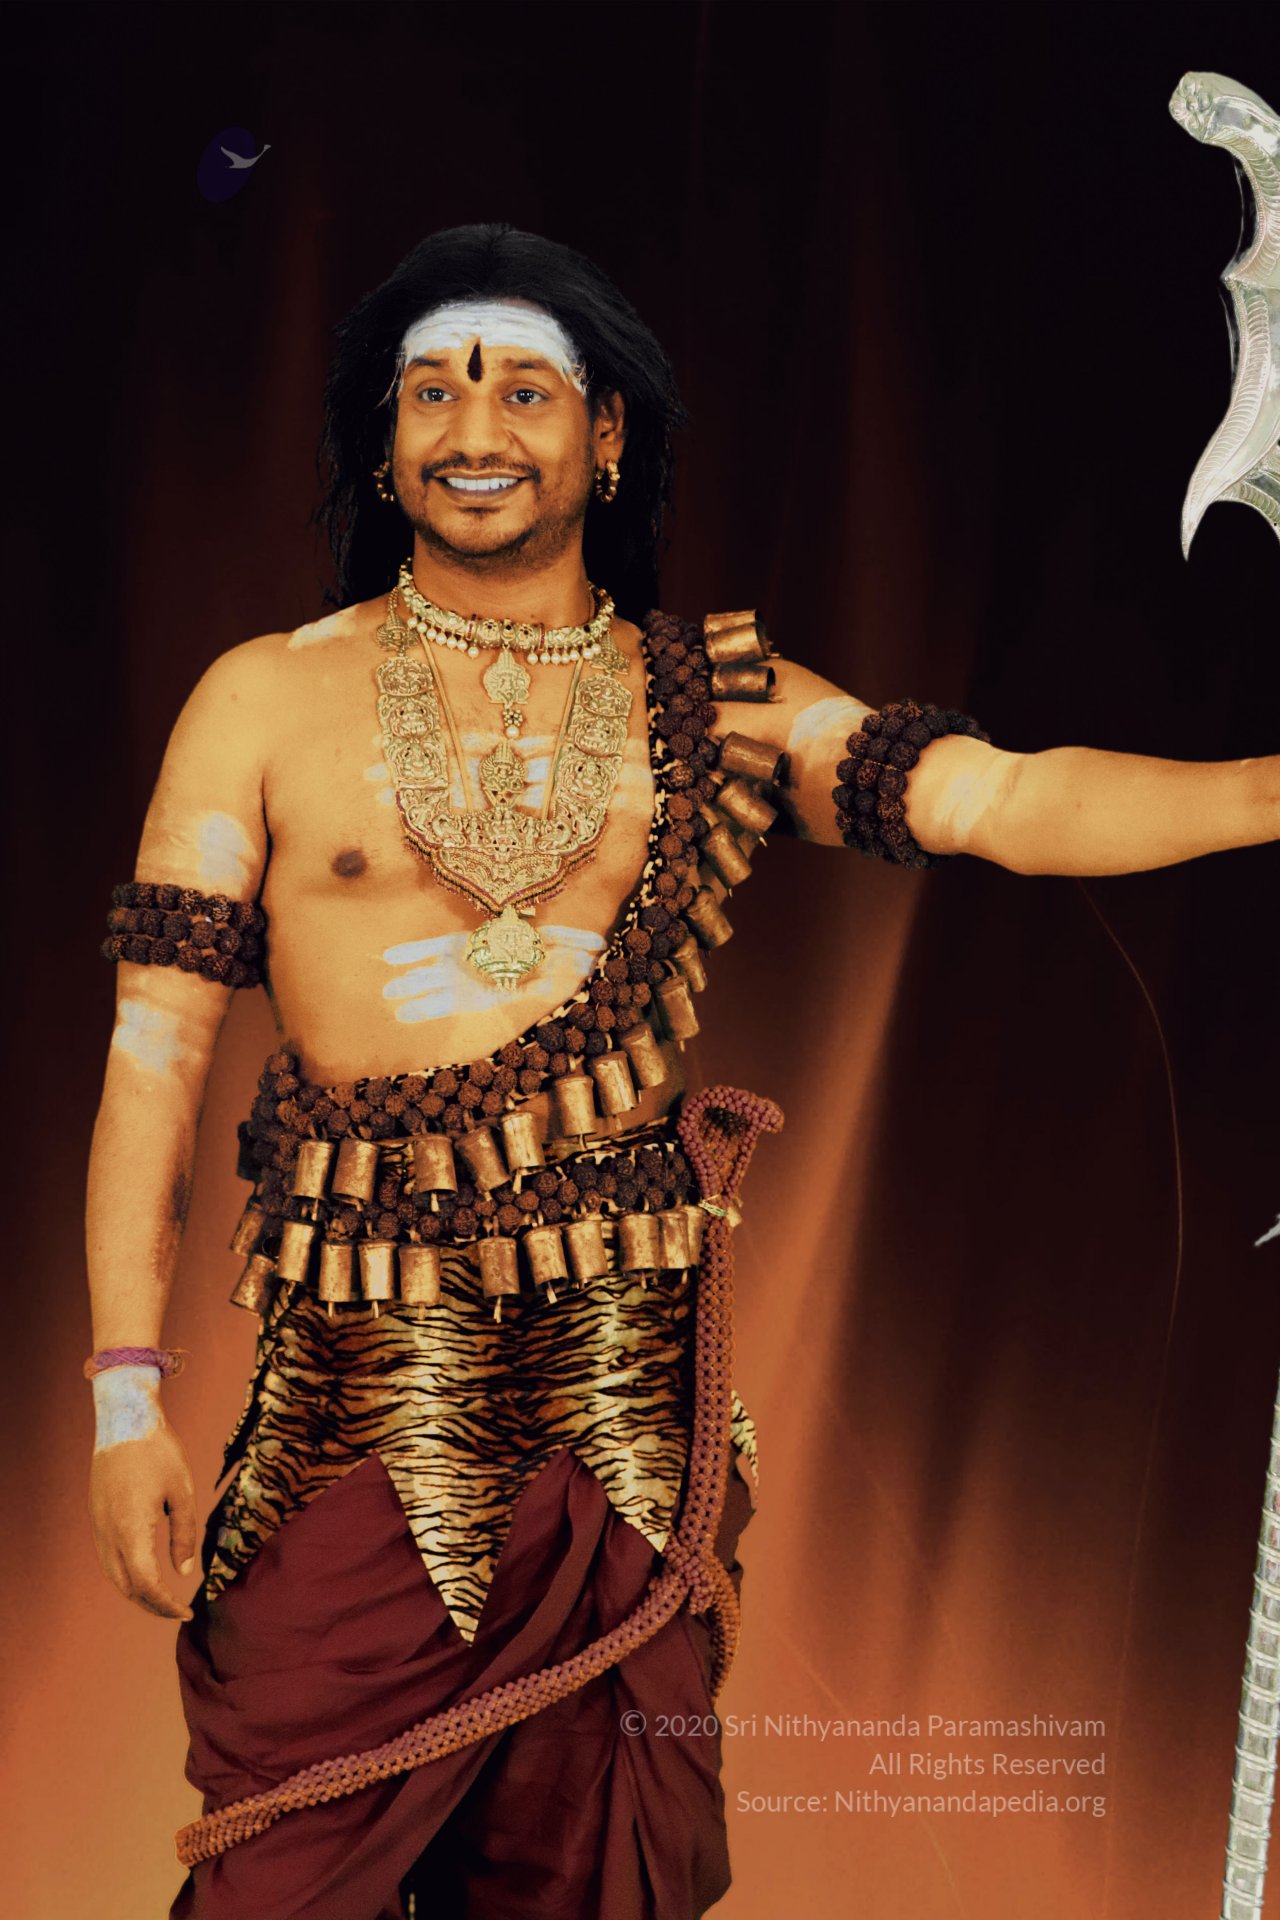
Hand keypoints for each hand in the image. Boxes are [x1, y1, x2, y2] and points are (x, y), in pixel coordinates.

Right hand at [89, 1413, 197, 1621]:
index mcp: (132, 1528)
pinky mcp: (96, 1517)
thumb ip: (185, 1534)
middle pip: (126, 1586)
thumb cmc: (159, 1452)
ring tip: (163, 1597)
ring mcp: (98, 1526)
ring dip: (136, 1592)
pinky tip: (144, 1572)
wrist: (125, 1420)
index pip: (146, 1583)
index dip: (165, 1604)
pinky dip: (125, 1574)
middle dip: (152, 1605)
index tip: (186, 1611)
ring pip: (113, 1575)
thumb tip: (185, 1571)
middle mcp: (109, 1533)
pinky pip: (107, 1558)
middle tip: (178, 1610)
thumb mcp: (183, 1491)